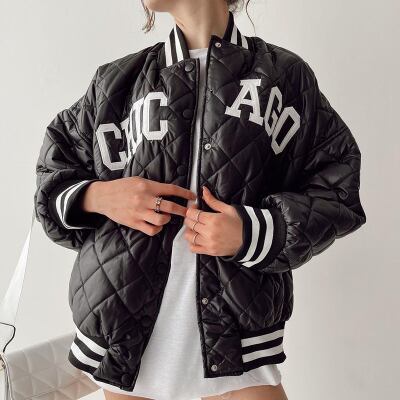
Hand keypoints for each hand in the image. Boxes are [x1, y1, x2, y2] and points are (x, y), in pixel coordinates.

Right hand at [82, 176, 196, 235]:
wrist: (103, 196)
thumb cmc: (122, 187)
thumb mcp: (138, 181)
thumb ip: (153, 186)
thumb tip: (170, 191)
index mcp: (147, 186)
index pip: (171, 189)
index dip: (185, 194)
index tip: (193, 196)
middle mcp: (144, 199)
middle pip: (170, 206)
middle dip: (183, 210)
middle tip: (189, 212)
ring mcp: (139, 212)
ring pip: (162, 220)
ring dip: (168, 219)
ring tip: (167, 217)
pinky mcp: (134, 222)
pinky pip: (151, 230)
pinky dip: (158, 228)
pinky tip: (157, 225)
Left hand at [183, 186, 242, 255]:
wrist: (252, 239)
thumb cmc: (241, 223)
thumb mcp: (228, 209)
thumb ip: (213, 201)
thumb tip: (204, 190)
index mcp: (213, 220)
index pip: (192, 214)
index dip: (191, 209)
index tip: (195, 208)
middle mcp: (209, 232)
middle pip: (189, 224)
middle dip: (190, 218)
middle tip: (195, 216)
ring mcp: (209, 243)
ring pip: (189, 236)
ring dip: (189, 230)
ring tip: (196, 227)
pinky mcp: (210, 251)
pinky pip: (193, 248)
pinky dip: (192, 243)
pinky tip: (197, 238)